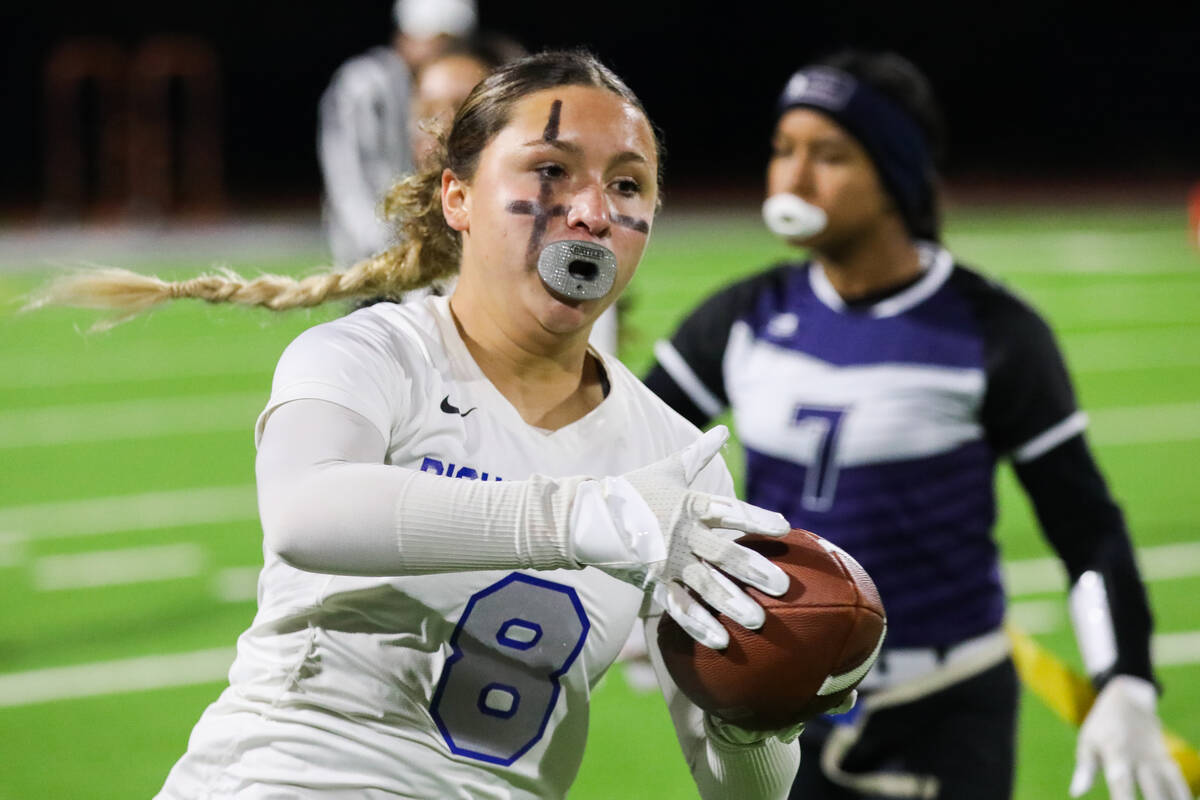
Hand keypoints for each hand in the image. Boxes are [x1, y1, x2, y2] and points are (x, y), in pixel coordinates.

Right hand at [570, 425, 790, 648]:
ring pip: (704, 585)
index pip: (729, 511)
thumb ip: (698, 454)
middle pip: (723, 553)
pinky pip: (677, 606)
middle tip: (782, 586)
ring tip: (758, 620)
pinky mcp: (652, 582)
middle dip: (753, 570)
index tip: (784, 527)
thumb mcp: (667, 469)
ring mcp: (667, 561)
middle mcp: (682, 534)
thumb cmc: (633, 490)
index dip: (756, 518)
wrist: (588, 517)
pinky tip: (720, 639)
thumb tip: (722, 429)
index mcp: (690, 505)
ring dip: (732, 603)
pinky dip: (698, 623)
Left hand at [1070, 676, 1189, 799]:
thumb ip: (1085, 769)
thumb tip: (1076, 793)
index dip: (1124, 799)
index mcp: (1116, 751)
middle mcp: (1140, 756)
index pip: (1121, 781)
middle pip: (1152, 789)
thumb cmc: (1102, 725)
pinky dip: (1184, 795)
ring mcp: (1157, 759)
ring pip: (1171, 786)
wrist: (1129, 700)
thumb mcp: (1087, 741)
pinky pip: (1180, 782)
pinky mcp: (1168, 760)